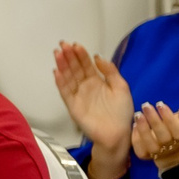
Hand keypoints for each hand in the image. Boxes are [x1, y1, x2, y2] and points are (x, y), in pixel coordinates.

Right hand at [53, 43, 131, 177]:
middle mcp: (85, 87)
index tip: (76, 45)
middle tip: (63, 44)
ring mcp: (78, 95)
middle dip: (69, 56)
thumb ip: (110, 71)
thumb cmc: (121, 112)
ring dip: (62, 65)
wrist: (116, 133)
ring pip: (68, 77)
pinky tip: (57, 72)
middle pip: (75, 68)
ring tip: (58, 53)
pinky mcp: (72, 105)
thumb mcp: (122, 87)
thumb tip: (97, 57)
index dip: (81, 55)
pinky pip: (65, 92)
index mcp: (97, 82)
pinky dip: (60, 82)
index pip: (86, 65)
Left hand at [131, 102, 178, 171]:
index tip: (160, 104)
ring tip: (138, 114)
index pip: (177, 130)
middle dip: (153, 120)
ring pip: (150, 144)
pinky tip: (134, 125)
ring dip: (142, 129)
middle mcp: (170, 147)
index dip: (168, 118)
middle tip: (146, 105)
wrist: (175, 148)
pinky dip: (135, 138)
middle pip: (162, 136)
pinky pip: (139, 150)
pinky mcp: (146, 155)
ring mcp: (158, 152)